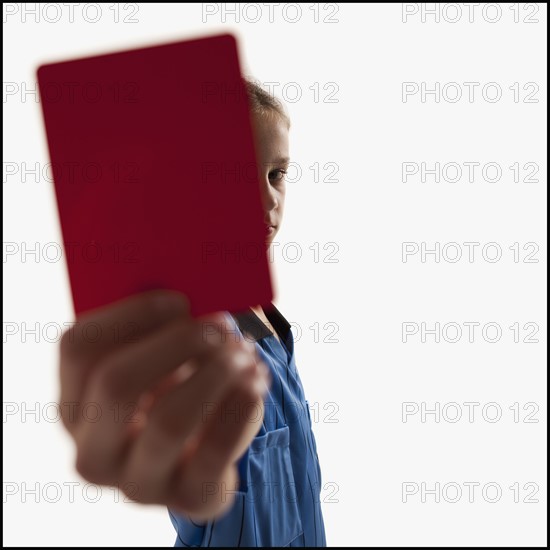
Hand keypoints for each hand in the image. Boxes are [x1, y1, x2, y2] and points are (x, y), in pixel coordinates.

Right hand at [58, 290, 268, 519]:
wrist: (202, 448)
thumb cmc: (175, 388)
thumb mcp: (157, 359)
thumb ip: (160, 324)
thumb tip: (194, 282)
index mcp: (76, 403)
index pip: (80, 347)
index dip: (131, 314)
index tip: (180, 298)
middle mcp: (93, 449)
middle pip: (118, 382)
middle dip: (177, 343)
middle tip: (219, 325)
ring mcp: (138, 483)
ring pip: (169, 419)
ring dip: (215, 373)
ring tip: (243, 352)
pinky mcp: (187, 497)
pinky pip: (214, 452)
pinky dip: (241, 407)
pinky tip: (255, 382)